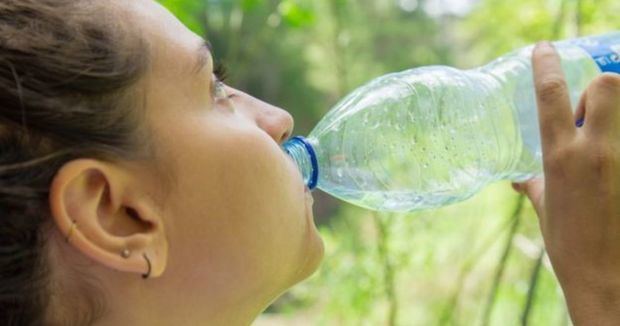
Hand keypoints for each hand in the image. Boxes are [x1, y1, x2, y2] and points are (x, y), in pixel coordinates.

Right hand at [512, 42, 619, 324]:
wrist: (610, 281)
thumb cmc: (570, 247)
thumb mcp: (546, 210)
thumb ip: (536, 184)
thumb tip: (521, 178)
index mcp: (562, 158)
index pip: (550, 95)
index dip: (545, 64)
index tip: (543, 48)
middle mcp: (597, 151)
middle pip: (608, 83)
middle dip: (600, 87)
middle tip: (591, 112)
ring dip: (616, 109)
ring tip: (605, 134)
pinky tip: (613, 167)